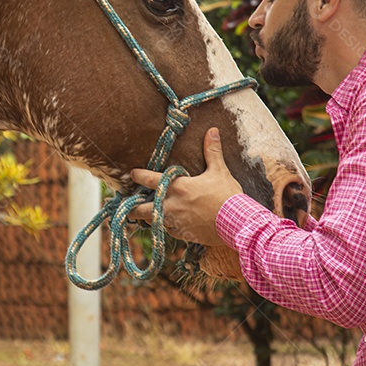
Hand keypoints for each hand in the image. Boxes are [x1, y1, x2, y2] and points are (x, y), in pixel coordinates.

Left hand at [129, 127, 244, 245]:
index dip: (137, 176)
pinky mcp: (182, 235)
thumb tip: (213, 130)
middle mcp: (171, 206)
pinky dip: (166, 226)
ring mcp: (175, 223)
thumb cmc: (227, 196)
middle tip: (129, 205)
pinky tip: (170, 222)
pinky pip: (168, 230)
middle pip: (140, 210)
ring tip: (149, 212)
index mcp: (177, 187)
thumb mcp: (219, 171)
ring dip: (150, 216)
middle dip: (132, 207)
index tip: (131, 173)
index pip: (148, 180)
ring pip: (153, 221)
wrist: (237, 224)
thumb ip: (212, 151)